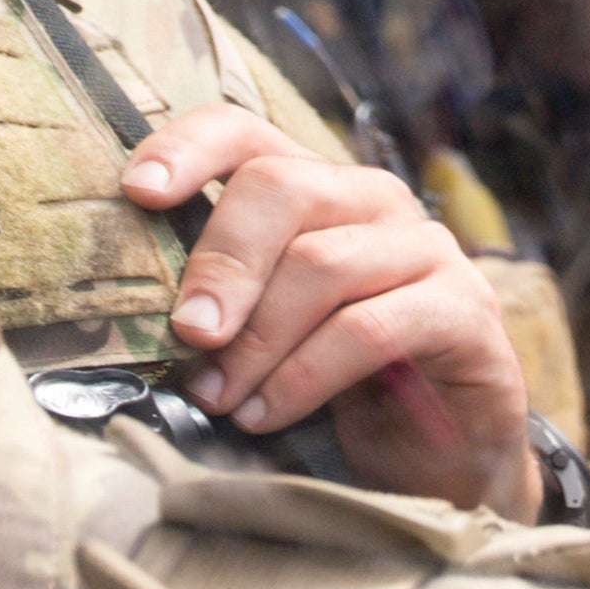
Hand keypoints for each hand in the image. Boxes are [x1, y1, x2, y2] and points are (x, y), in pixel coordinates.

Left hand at [130, 103, 537, 515]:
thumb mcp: (263, 330)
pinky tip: (267, 414)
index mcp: (315, 190)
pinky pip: (369, 329)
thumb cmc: (338, 385)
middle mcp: (375, 202)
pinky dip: (304, 377)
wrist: (441, 457)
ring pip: (321, 263)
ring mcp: (429, 251)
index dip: (186, 148)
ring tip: (219, 398)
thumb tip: (122, 304)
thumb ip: (216, 299)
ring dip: (256, 340)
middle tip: (186, 334)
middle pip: (282, 187)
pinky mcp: (467, 311)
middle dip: (221, 263)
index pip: (245, 131)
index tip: (137, 193)